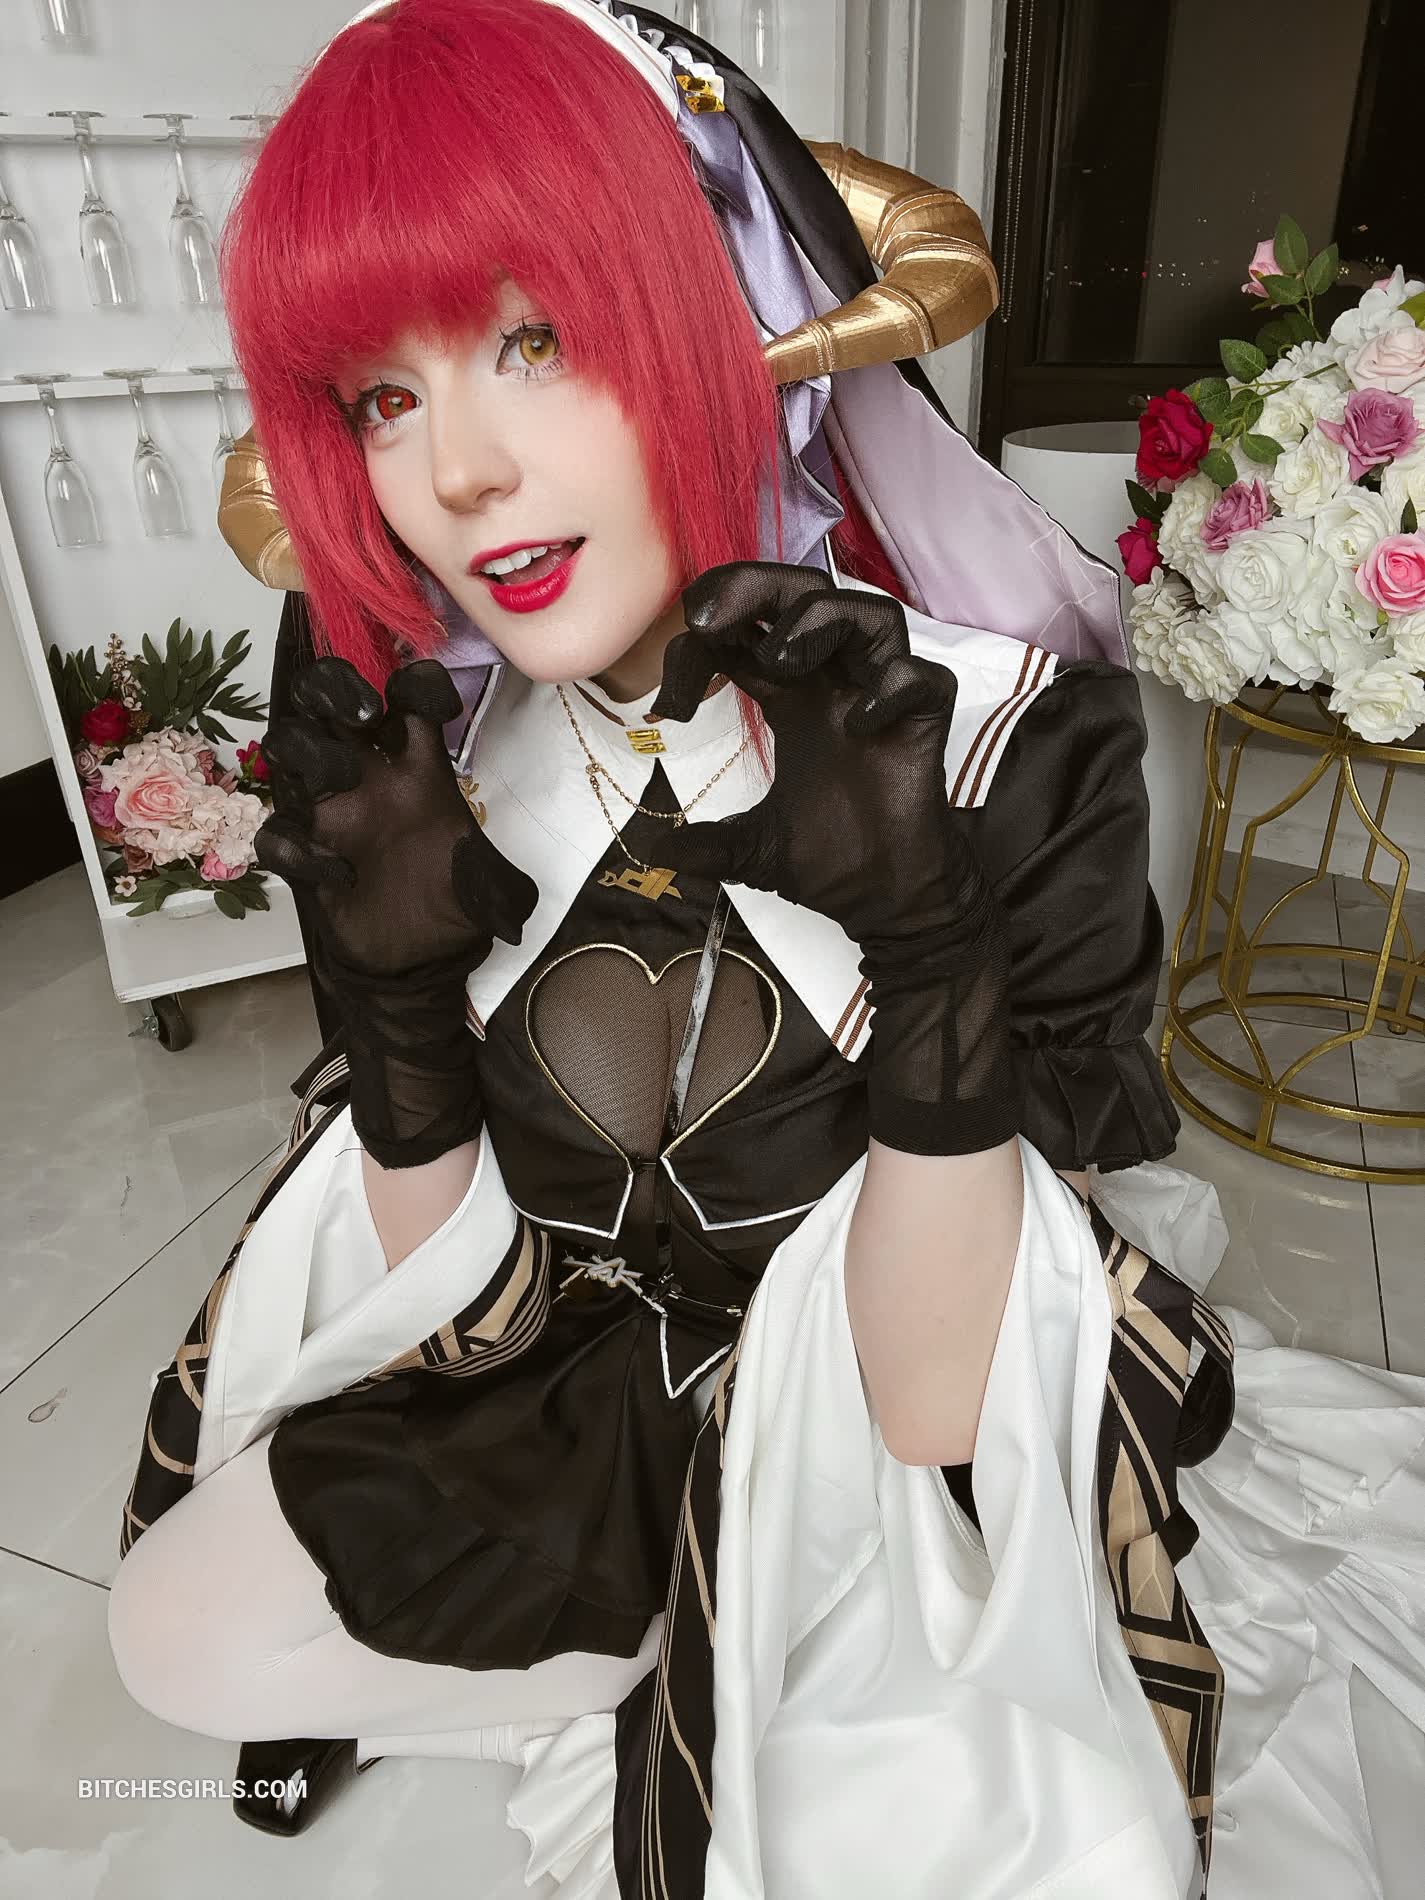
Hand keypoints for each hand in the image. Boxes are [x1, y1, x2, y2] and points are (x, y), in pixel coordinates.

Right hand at [257, 657, 537, 1169]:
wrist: (415, 966)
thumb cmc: (450, 912)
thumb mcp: (491, 893)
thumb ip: (501, 882)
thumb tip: (515, 900)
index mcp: (417, 772)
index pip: (407, 699)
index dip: (416, 685)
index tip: (435, 706)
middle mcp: (369, 780)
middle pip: (329, 700)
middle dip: (338, 688)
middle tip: (366, 715)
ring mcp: (330, 812)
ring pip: (289, 744)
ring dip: (311, 750)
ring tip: (342, 780)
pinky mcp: (303, 854)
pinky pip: (277, 833)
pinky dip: (299, 847)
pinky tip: (338, 873)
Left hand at [652, 562, 1019, 1156]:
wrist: (888, 903)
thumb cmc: (833, 863)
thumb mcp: (748, 850)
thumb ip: (700, 843)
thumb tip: (647, 846)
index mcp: (793, 697)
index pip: (746, 633)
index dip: (699, 646)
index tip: (670, 706)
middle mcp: (836, 685)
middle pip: (807, 592)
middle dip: (756, 586)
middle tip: (707, 618)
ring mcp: (882, 699)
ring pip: (871, 613)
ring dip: (820, 619)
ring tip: (778, 658)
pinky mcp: (924, 726)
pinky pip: (923, 678)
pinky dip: (891, 686)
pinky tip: (857, 723)